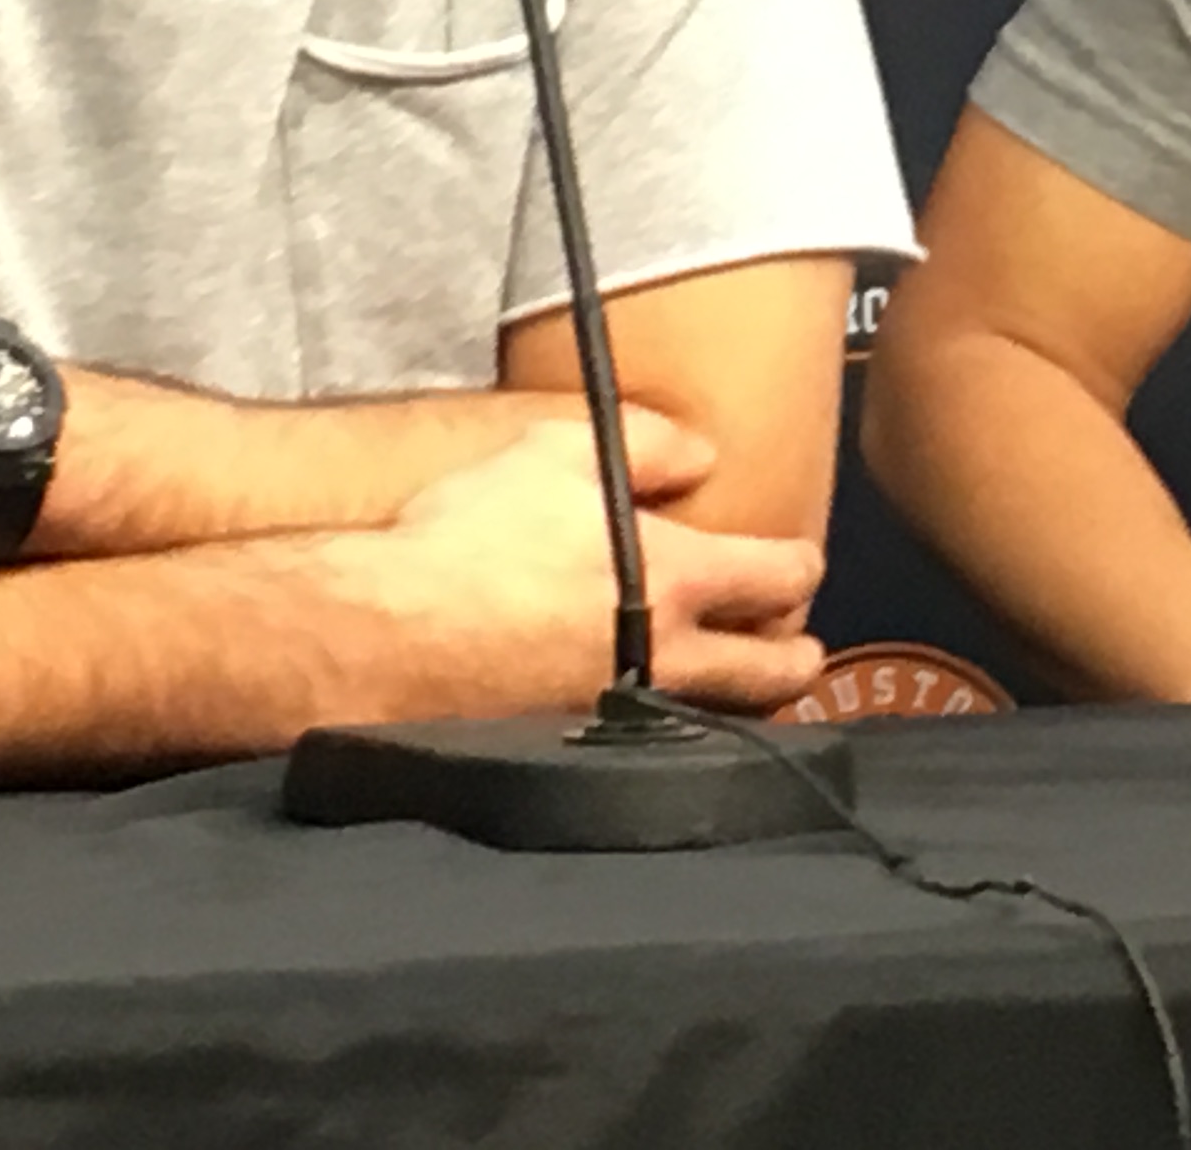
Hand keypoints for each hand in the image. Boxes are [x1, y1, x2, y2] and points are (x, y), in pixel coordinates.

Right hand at [316, 419, 826, 718]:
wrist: (387, 632)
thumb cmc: (472, 530)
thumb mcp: (557, 448)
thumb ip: (646, 442)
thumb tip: (703, 456)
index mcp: (674, 577)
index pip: (775, 576)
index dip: (799, 566)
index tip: (803, 562)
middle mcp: (664, 657)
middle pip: (766, 674)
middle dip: (793, 662)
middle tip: (800, 653)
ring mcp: (619, 714)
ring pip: (712, 719)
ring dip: (737, 707)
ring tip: (741, 697)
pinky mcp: (573, 749)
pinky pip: (643, 744)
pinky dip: (663, 734)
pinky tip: (649, 721)